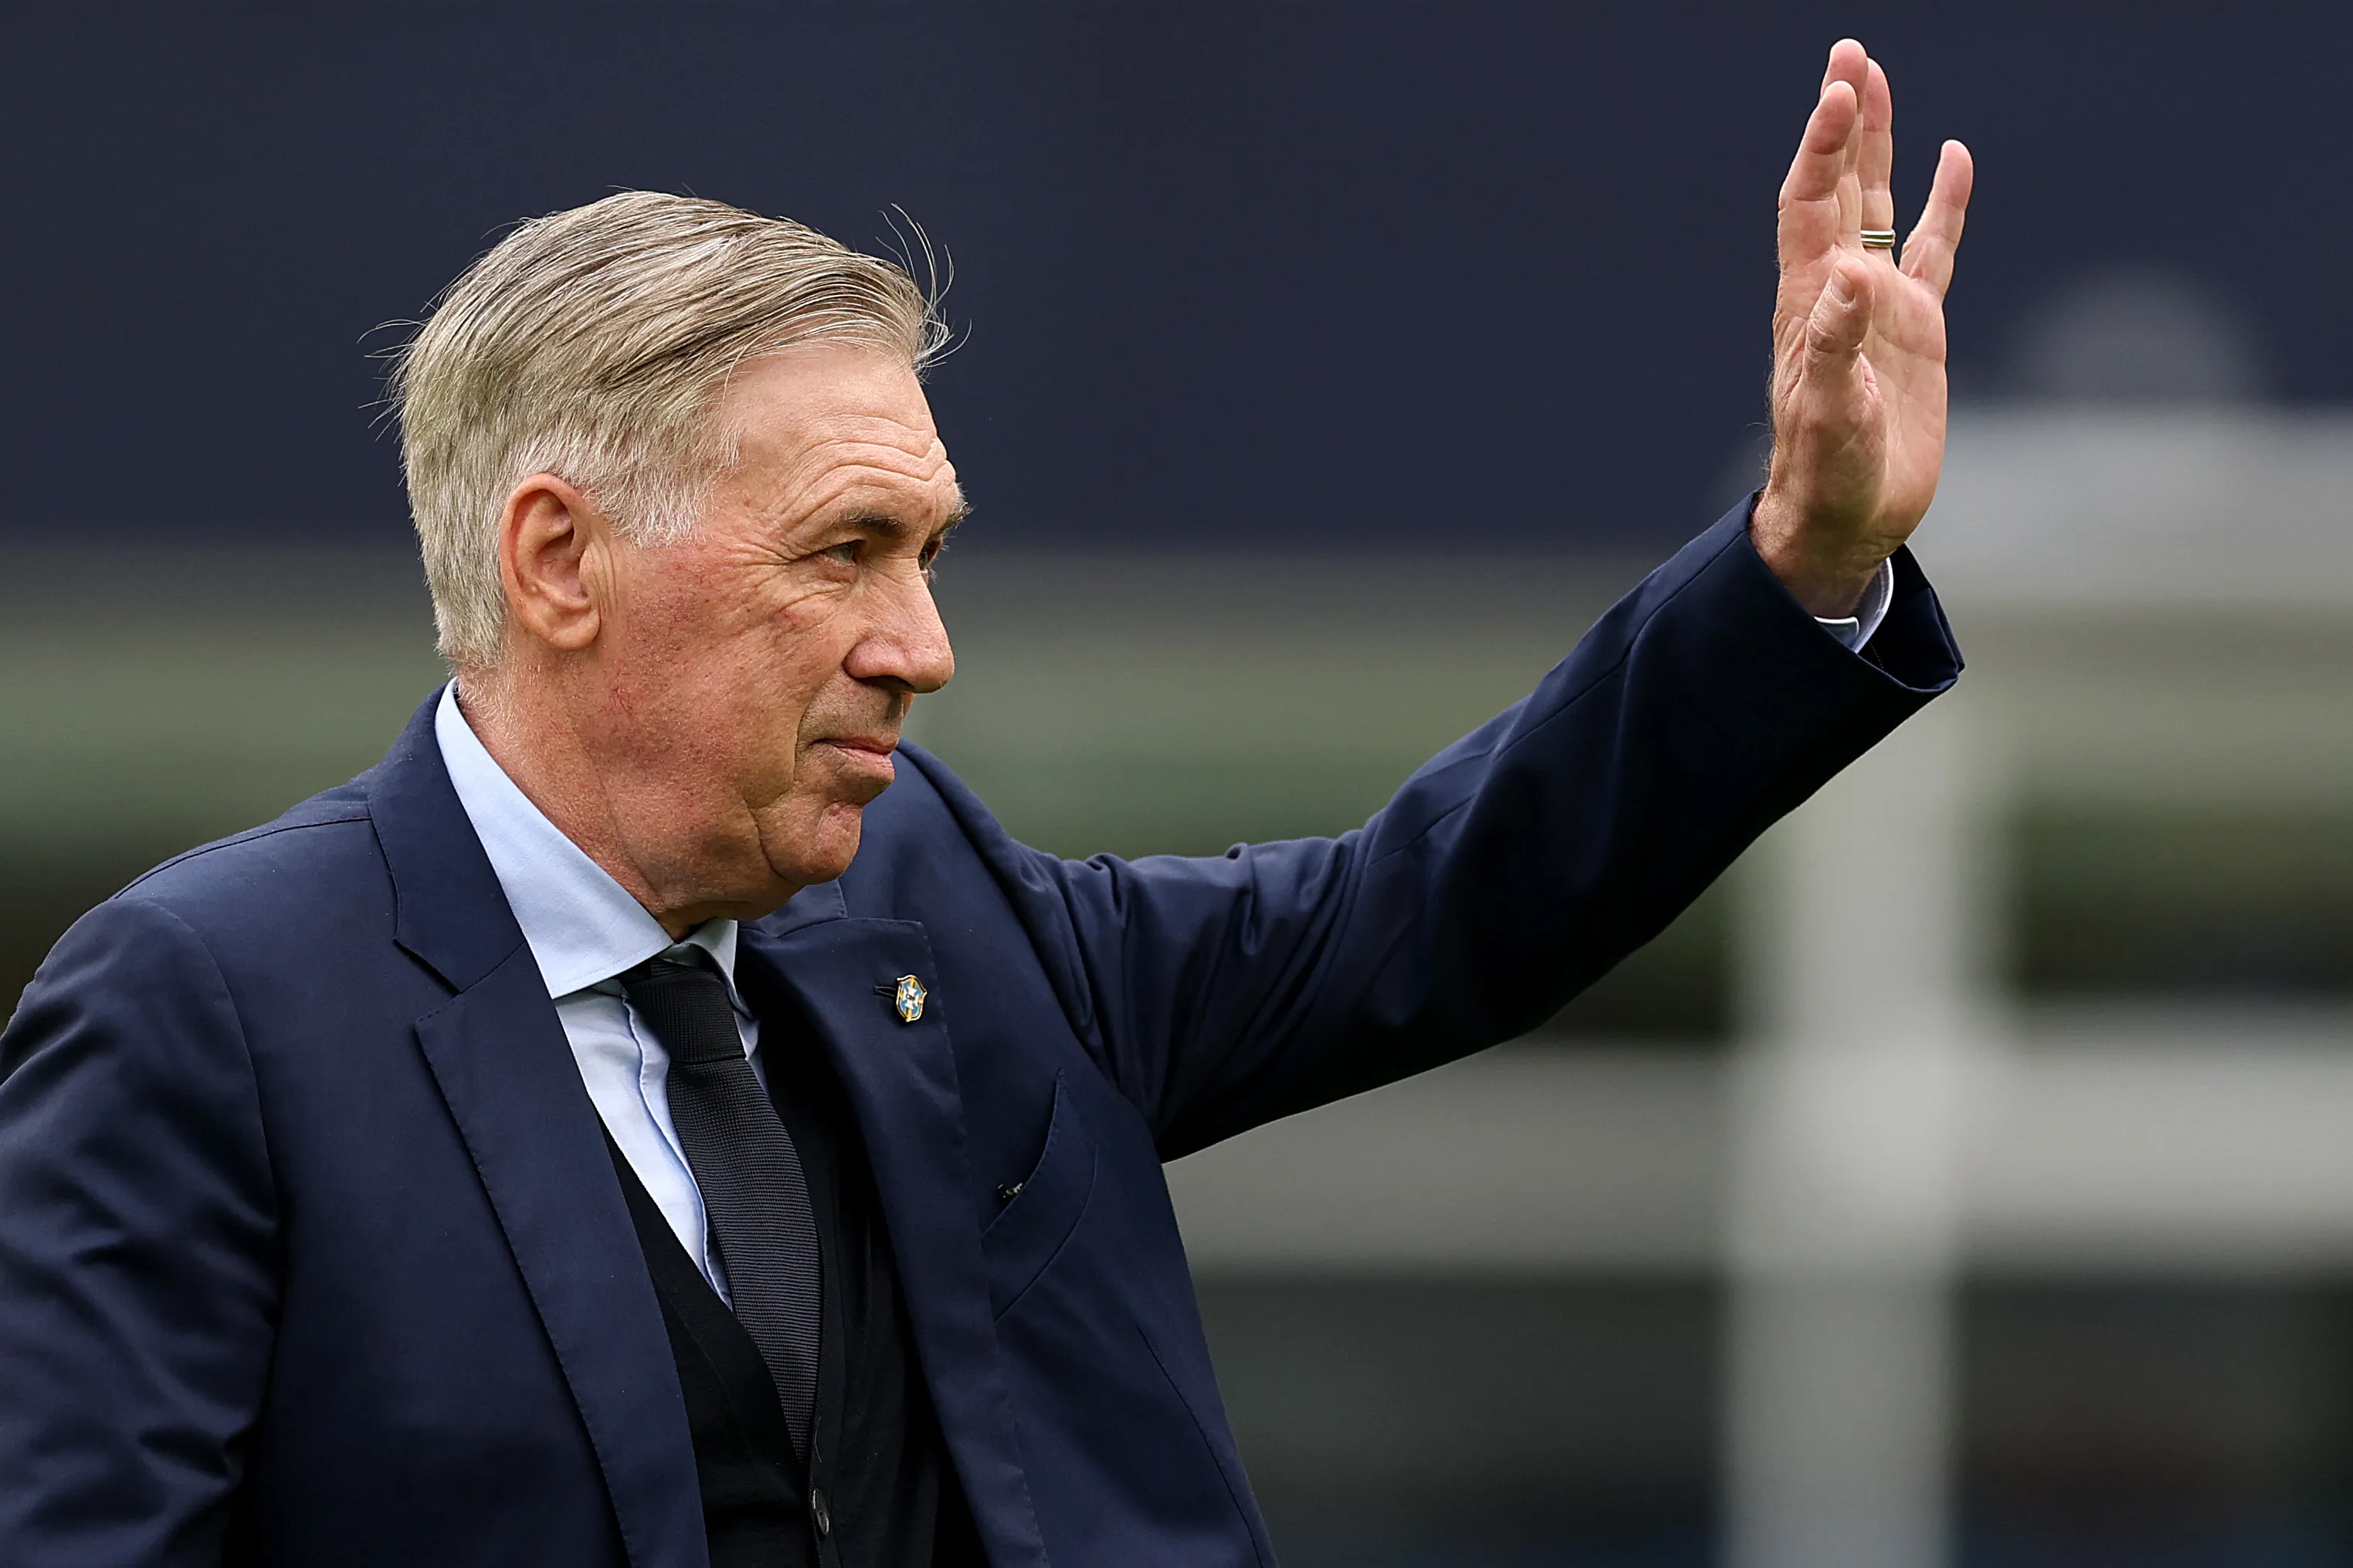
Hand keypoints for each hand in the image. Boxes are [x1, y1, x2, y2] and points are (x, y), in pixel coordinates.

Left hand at [1751, 39, 1973, 616]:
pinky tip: (1955, 158)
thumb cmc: (1824, 473)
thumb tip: (1846, 276)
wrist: (1844, 518)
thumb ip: (1833, 347)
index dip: (1823, 145)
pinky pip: (1934, 248)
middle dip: (1843, 120)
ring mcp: (1879, 305)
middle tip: (1848, 53)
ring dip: (1880, 146)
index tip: (1838, 88)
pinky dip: (1944, 203)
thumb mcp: (1827, 414)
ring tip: (1878, 80)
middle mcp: (1840, 290)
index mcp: (1810, 301)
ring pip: (1881, 204)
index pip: (1813, 202)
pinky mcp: (1916, 329)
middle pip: (1841, 184)